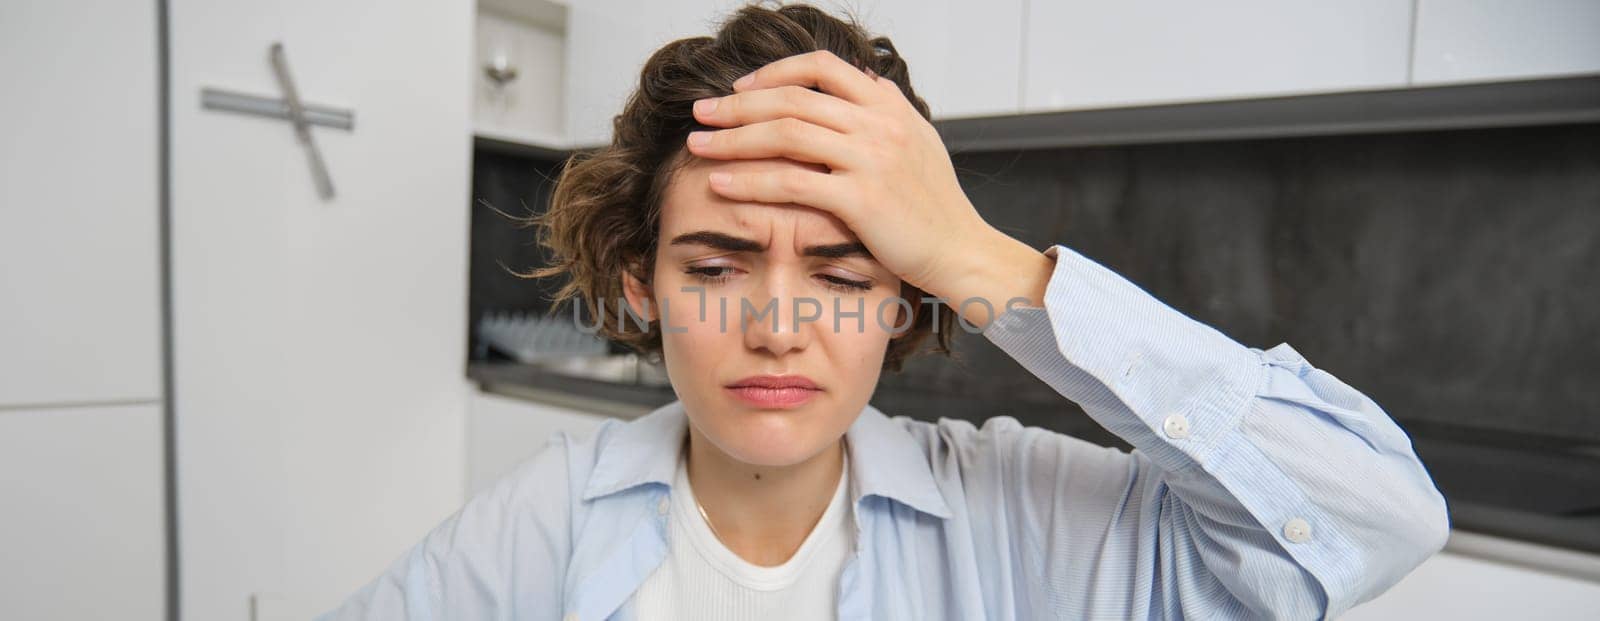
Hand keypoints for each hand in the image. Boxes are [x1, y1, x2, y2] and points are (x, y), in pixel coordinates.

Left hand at [685, 50, 1050, 324]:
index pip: (821, 67)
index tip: (740, 89)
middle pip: (792, 98)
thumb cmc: (936, 205)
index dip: (774, 73)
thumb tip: (862, 80)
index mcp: (889, 105)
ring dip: (732, 138)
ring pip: (785, 134)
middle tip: (701, 112)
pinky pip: (790, 182)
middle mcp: (879, 124)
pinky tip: (721, 183)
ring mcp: (870, 160)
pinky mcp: (860, 199)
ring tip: (697, 145)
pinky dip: (748, 180)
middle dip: (738, 104)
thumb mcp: (918, 142)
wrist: (960, 251)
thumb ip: (886, 110)